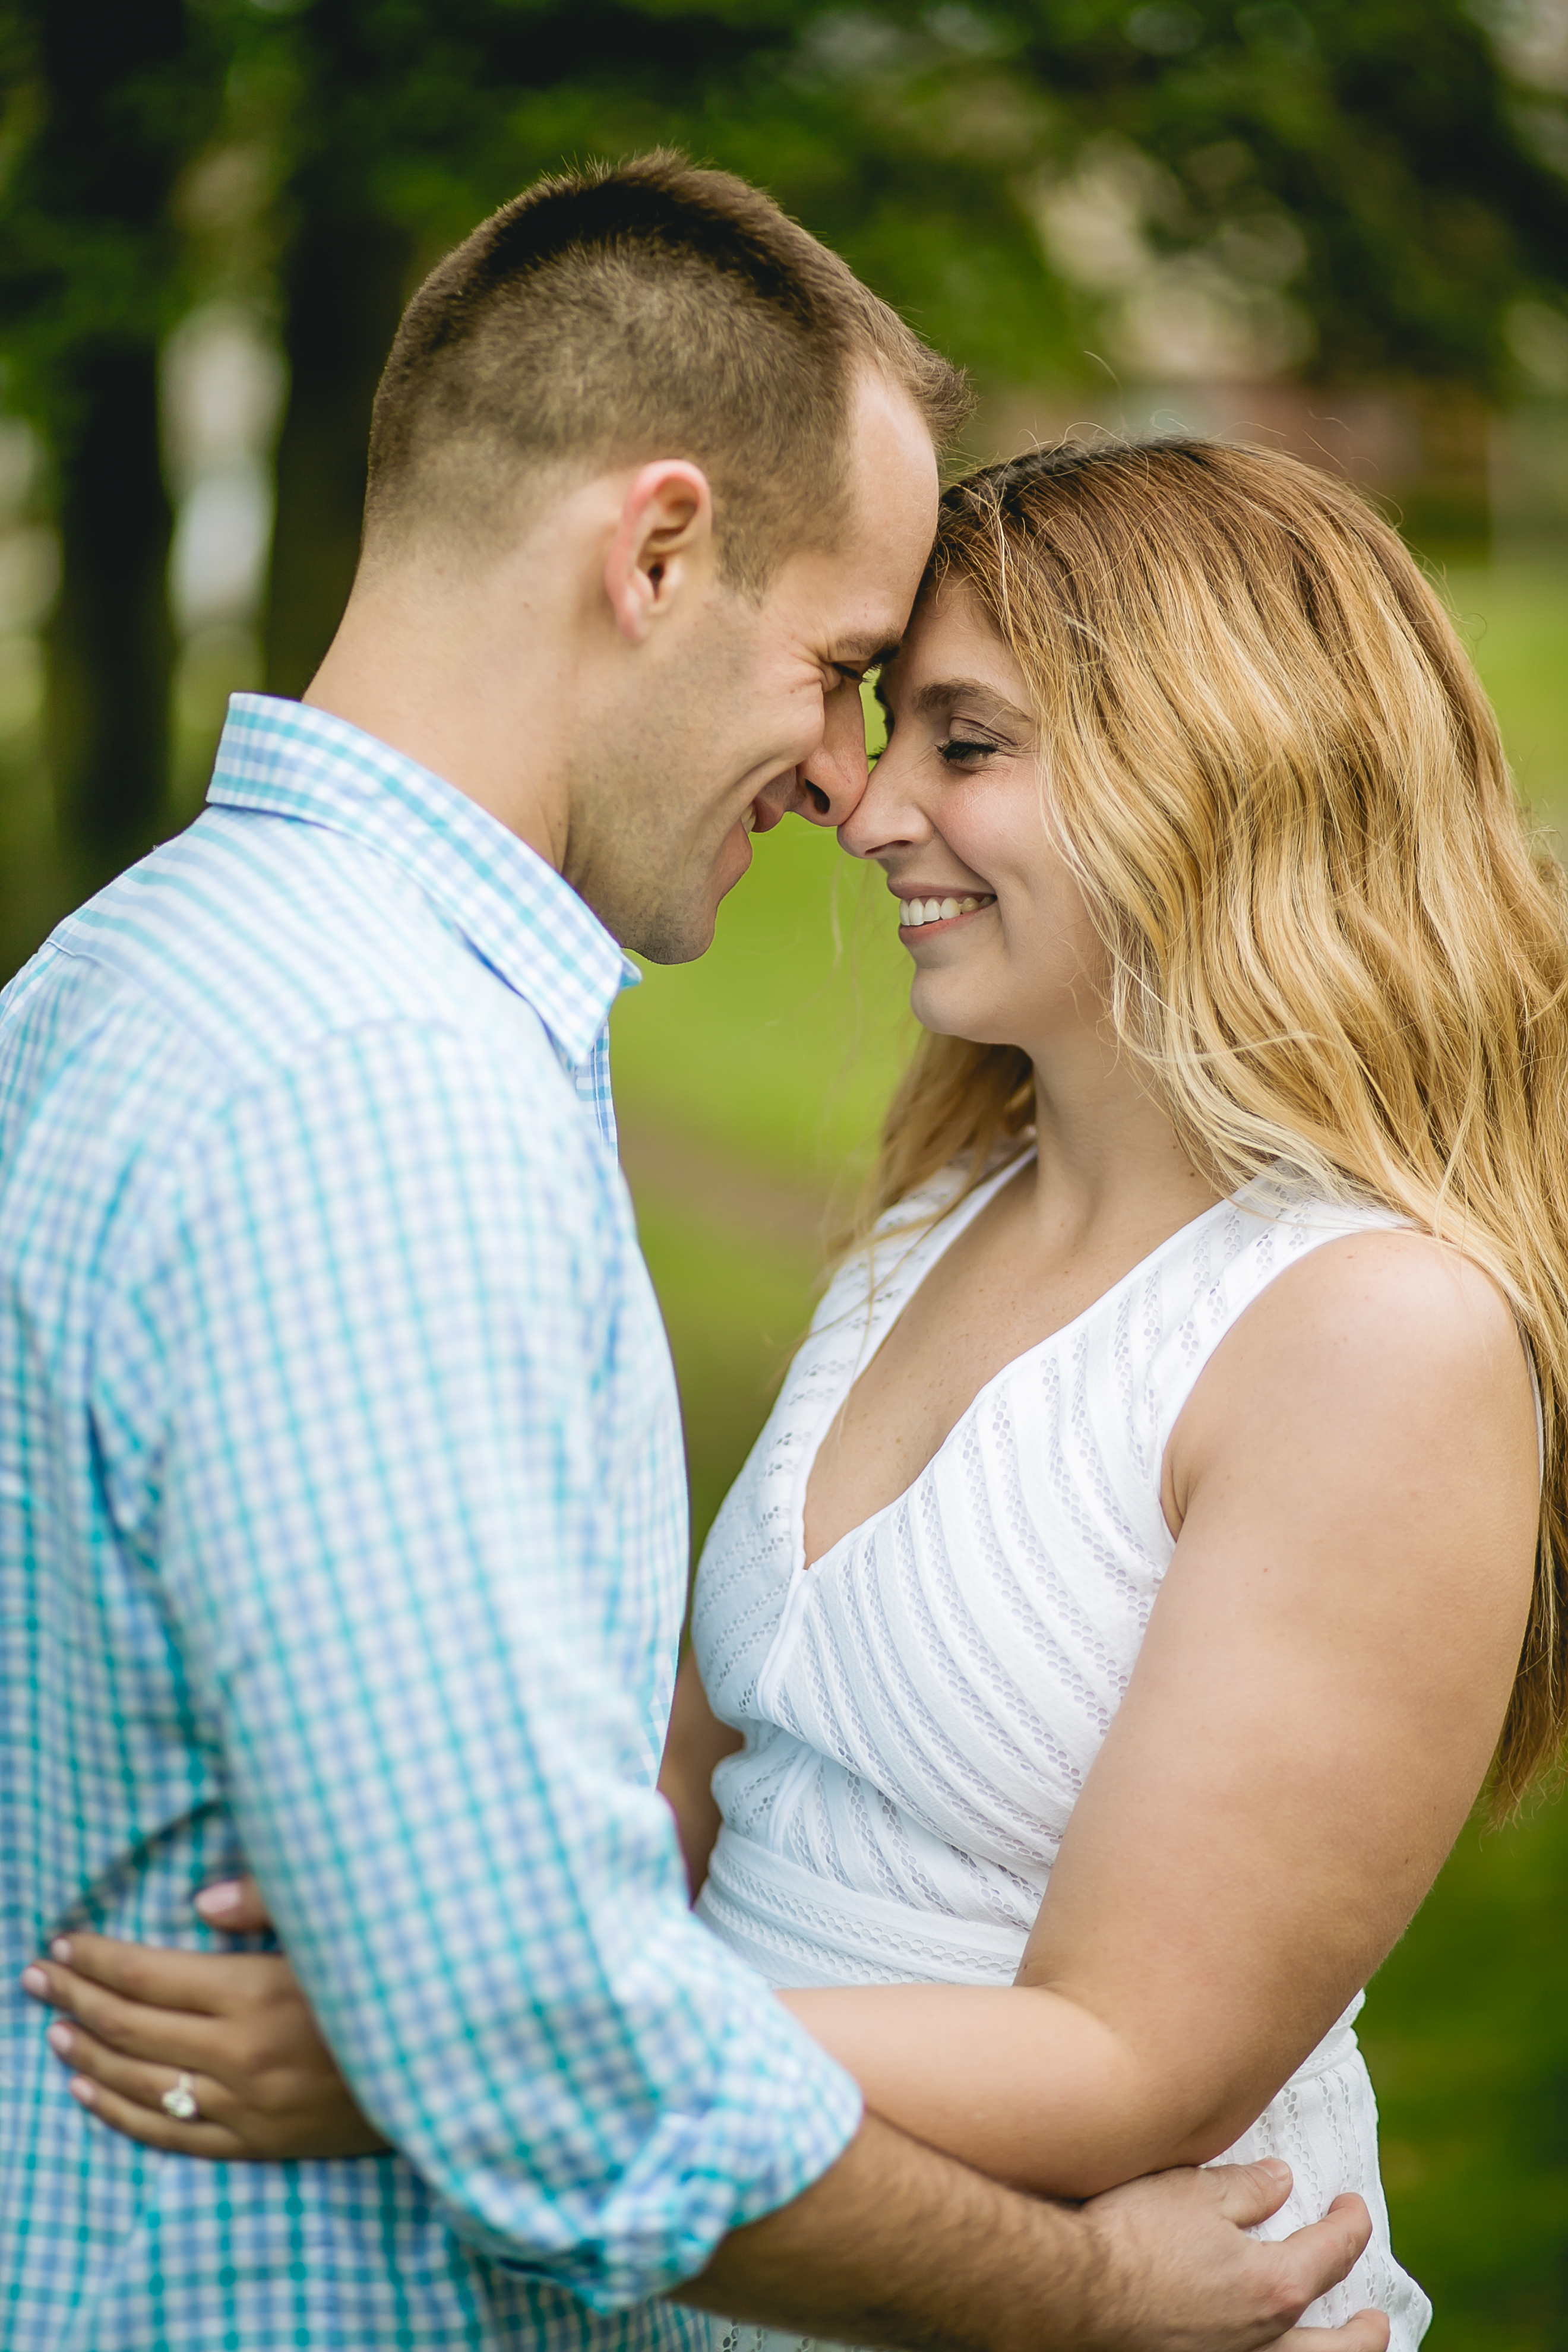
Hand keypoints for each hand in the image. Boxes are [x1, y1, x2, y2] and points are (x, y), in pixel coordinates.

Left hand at [19, 1879, 385, 2160]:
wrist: (447, 2069)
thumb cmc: (396, 1979)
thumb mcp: (341, 1928)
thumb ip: (271, 1902)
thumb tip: (202, 1900)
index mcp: (257, 1993)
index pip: (149, 1976)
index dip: (99, 1959)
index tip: (64, 1943)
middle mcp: (241, 2054)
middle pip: (132, 2027)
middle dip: (78, 1998)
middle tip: (39, 1978)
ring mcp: (246, 2105)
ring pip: (142, 2082)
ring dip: (90, 2052)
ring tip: (55, 2029)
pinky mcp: (259, 2141)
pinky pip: (172, 2134)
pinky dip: (121, 2113)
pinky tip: (90, 2093)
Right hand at [1076, 2157, 1388, 2351]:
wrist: (1072, 2291)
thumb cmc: (1131, 2235)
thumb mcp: (1192, 2192)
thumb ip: (1247, 2189)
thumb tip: (1283, 2183)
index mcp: (1274, 2286)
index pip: (1334, 2252)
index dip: (1350, 2222)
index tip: (1350, 2204)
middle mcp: (1266, 2341)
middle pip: (1344, 2348)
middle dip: (1367, 2331)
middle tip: (1377, 2315)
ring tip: (1344, 2349)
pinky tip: (1274, 2347)